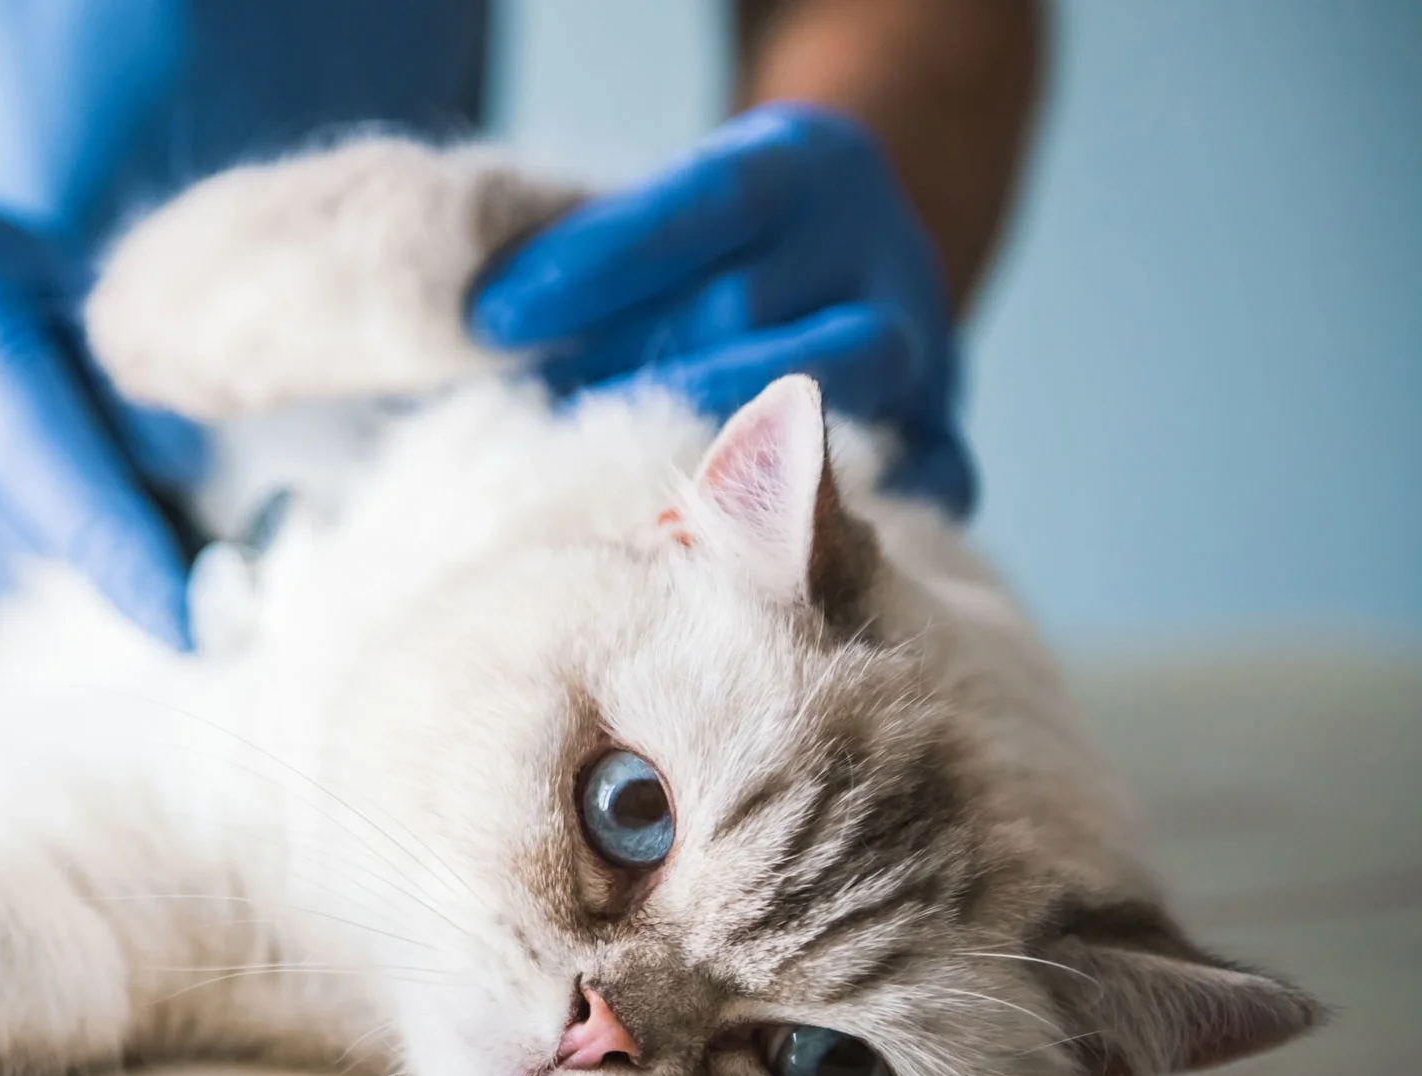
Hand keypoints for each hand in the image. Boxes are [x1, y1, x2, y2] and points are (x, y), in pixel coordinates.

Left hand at [469, 104, 972, 516]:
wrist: (853, 255)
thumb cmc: (710, 256)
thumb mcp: (667, 222)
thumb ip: (594, 271)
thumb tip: (488, 337)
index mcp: (803, 162)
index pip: (700, 199)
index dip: (596, 262)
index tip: (496, 320)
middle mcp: (873, 242)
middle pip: (744, 309)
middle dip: (626, 375)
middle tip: (540, 430)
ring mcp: (922, 339)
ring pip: (828, 385)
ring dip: (706, 446)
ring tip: (617, 493)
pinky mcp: (945, 429)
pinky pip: (926, 480)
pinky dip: (850, 520)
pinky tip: (753, 556)